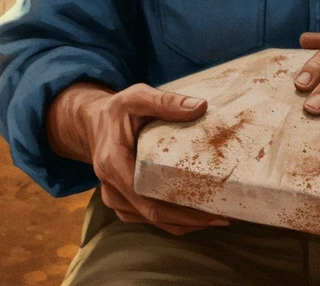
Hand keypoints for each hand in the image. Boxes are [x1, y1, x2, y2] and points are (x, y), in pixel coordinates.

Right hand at [48, 82, 232, 235]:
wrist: (94, 124)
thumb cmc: (117, 110)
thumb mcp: (137, 97)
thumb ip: (165, 101)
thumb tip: (200, 107)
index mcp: (113, 164)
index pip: (146, 196)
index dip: (180, 208)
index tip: (210, 209)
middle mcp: (112, 188)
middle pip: (154, 214)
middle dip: (191, 220)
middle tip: (224, 218)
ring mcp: (116, 200)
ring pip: (153, 221)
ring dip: (186, 223)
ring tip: (219, 217)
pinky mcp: (124, 203)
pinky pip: (150, 218)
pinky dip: (175, 219)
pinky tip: (199, 215)